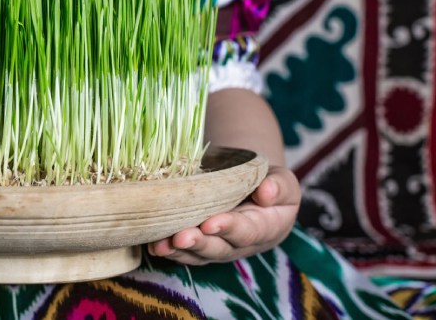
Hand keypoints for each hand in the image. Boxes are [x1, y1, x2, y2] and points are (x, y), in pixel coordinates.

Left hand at [148, 165, 299, 264]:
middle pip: (218, 248)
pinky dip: (168, 250)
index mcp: (265, 229)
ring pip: (197, 254)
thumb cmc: (269, 186)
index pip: (247, 230)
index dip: (228, 228)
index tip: (210, 223)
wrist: (255, 196)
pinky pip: (184, 252)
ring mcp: (218, 248)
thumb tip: (266, 192)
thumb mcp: (282, 181)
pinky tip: (153, 245)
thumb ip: (279, 186)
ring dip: (178, 251)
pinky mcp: (200, 246)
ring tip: (161, 245)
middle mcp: (239, 244)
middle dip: (198, 243)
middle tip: (180, 237)